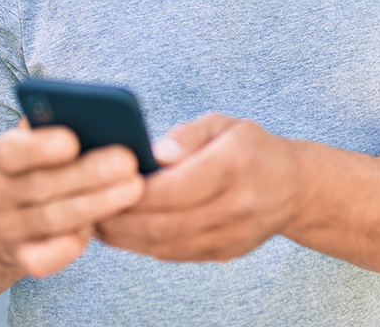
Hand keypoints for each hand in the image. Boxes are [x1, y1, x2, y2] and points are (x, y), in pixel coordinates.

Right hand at [0, 120, 144, 277]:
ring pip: (51, 219)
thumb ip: (67, 126)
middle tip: (128, 162)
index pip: (12, 151)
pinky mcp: (22, 258)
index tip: (73, 141)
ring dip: (96, 204)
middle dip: (88, 173)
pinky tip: (96, 231)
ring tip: (134, 188)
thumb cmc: (47, 167)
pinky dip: (67, 247)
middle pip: (42, 185)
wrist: (15, 217)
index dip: (41, 146)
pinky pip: (43, 259)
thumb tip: (104, 120)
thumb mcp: (48, 141)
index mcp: (1, 155)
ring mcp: (7, 229)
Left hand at [96, 114, 306, 261]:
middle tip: (85, 206)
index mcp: (237, 164)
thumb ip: (187, 135)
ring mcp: (233, 234)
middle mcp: (238, 204)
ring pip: (166, 245)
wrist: (294, 187)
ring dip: (126, 236)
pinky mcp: (226, 253)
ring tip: (96, 220)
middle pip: (166, 222)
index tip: (103, 182)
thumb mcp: (223, 124)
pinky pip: (175, 254)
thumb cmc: (250, 147)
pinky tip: (122, 231)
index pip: (177, 187)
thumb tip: (154, 153)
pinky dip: (143, 245)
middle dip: (121, 218)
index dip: (136, 191)